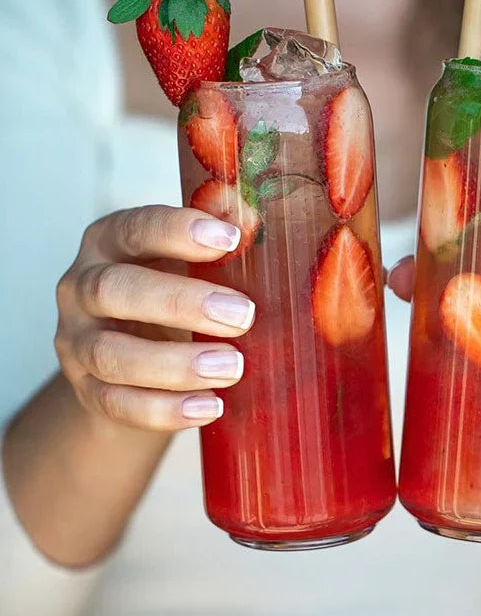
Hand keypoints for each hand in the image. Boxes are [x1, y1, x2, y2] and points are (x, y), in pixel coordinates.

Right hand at [55, 205, 254, 431]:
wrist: (130, 358)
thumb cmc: (169, 291)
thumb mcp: (188, 261)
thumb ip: (218, 241)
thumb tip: (254, 218)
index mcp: (109, 241)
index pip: (135, 227)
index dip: (179, 231)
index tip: (232, 239)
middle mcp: (83, 288)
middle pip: (115, 290)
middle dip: (182, 303)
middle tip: (243, 316)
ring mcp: (77, 342)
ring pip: (112, 355)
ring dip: (177, 364)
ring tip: (233, 368)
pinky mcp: (86, 391)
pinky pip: (118, 404)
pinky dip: (166, 409)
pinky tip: (211, 406)